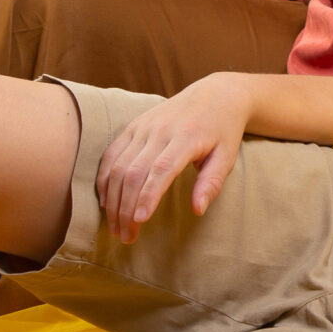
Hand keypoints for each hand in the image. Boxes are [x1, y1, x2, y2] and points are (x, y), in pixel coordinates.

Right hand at [95, 75, 251, 243]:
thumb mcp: (227, 155)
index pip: (162, 169)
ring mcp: (144, 126)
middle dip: (126, 208)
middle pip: (134, 172)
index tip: (139, 221)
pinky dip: (104, 179)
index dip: (148, 196)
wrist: (216, 94)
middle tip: (126, 237)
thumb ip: (212, 183)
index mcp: (187, 136)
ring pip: (118, 166)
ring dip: (113, 200)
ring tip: (116, 227)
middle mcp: (161, 129)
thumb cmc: (223, 130)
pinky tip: (106, 202)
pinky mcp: (133, 125)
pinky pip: (111, 154)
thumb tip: (197, 210)